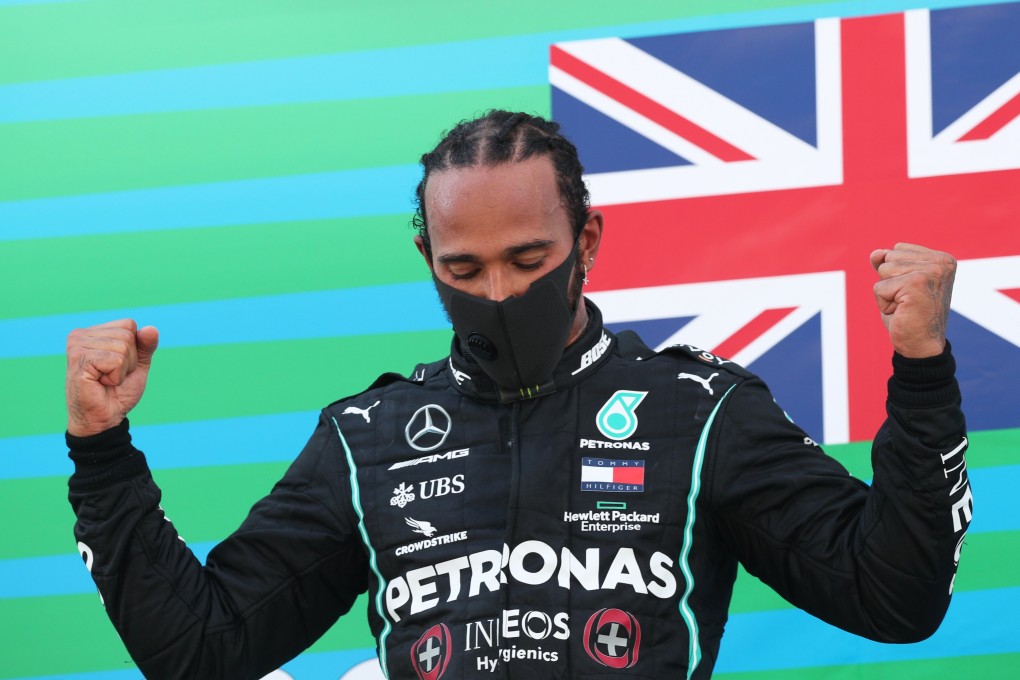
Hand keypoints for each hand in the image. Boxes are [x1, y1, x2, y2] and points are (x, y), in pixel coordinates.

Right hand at [65, 320, 158, 436]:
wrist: (105, 419)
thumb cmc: (118, 392)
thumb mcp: (138, 365)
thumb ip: (145, 345)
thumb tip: (151, 329)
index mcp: (93, 332)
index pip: (129, 324)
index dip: (134, 349)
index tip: (119, 366)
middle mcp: (80, 335)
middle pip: (127, 335)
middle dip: (129, 360)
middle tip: (112, 376)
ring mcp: (77, 346)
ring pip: (123, 347)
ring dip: (122, 370)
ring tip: (106, 380)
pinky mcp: (79, 359)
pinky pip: (116, 360)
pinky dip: (116, 376)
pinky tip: (101, 384)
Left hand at [870, 243, 955, 357]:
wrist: (921, 346)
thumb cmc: (909, 315)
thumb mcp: (896, 284)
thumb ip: (887, 263)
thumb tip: (876, 252)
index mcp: (942, 259)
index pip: (898, 249)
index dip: (895, 274)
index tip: (912, 292)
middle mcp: (941, 263)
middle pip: (889, 258)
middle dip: (890, 282)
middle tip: (908, 301)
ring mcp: (931, 272)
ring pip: (883, 270)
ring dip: (886, 293)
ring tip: (905, 306)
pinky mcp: (916, 284)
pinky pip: (879, 287)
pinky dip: (883, 304)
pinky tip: (902, 312)